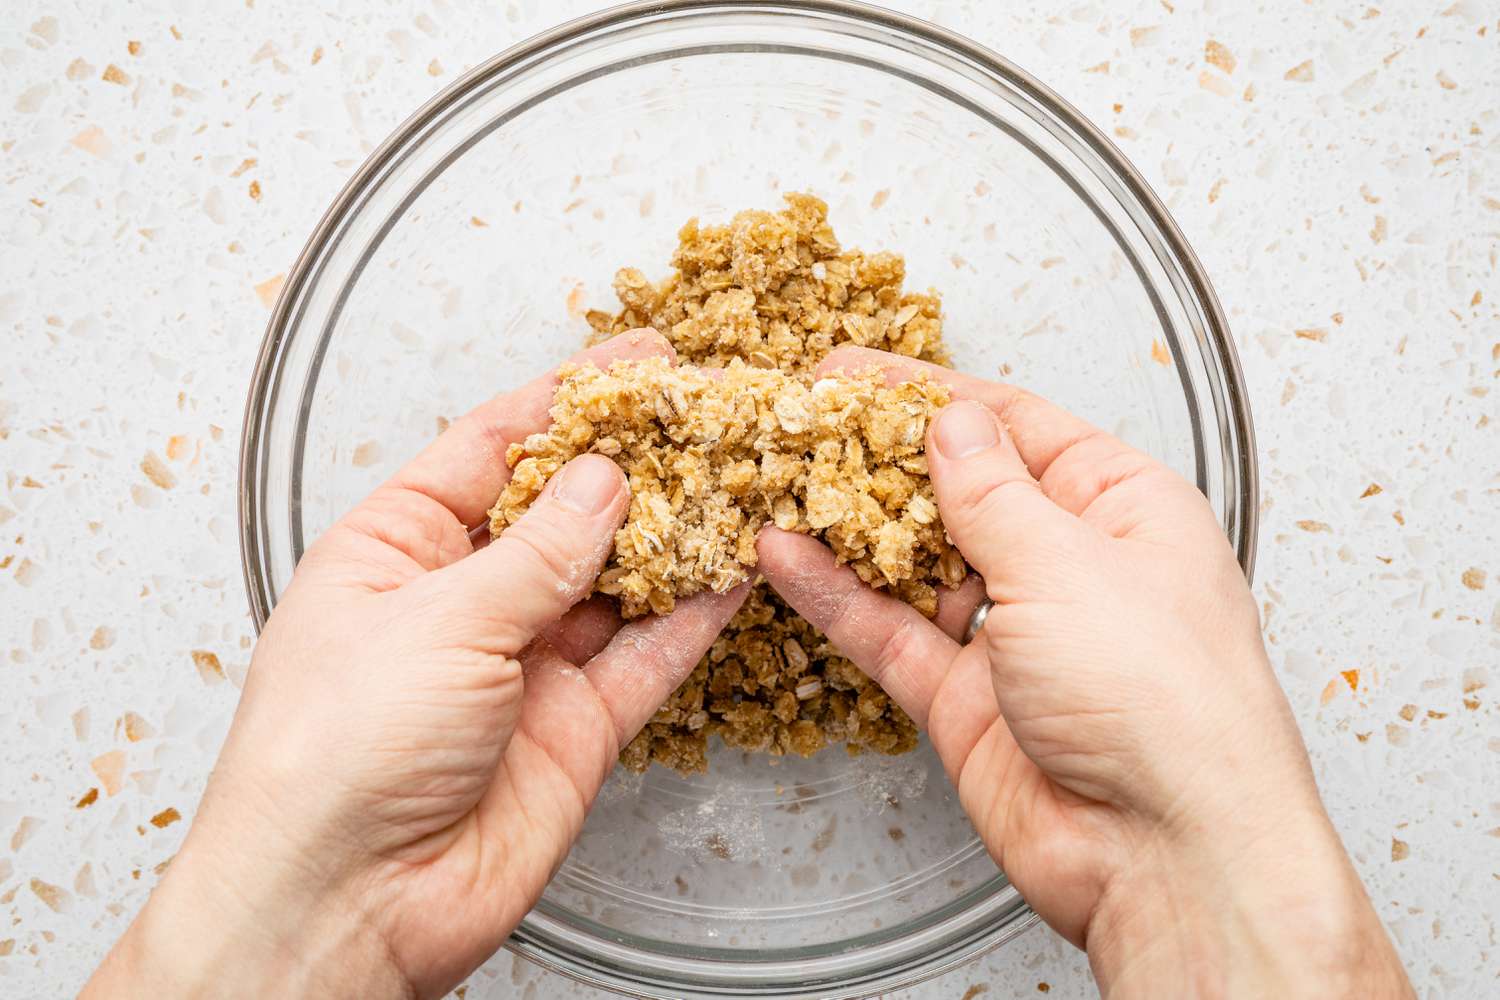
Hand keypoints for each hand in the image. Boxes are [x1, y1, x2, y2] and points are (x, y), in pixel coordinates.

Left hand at [84, 331, 746, 999]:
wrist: (346, 905)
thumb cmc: (333, 754)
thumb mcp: (436, 621)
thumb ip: (536, 552)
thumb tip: (604, 480)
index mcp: (397, 549)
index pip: (492, 447)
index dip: (566, 398)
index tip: (634, 360)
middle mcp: (463, 599)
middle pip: (564, 509)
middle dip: (632, 463)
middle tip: (704, 416)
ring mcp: (524, 663)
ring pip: (614, 580)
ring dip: (672, 535)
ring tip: (735, 480)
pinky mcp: (574, 727)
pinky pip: (644, 658)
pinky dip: (690, 618)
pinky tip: (731, 574)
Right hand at [757, 346, 1411, 997]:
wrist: (1167, 856)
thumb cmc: (1166, 703)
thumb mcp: (1070, 565)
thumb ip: (992, 492)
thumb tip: (951, 424)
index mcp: (1121, 510)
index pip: (1015, 427)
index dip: (932, 396)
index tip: (856, 374)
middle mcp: (1070, 566)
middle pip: (958, 492)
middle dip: (880, 461)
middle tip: (801, 423)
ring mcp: (1015, 634)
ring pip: (917, 562)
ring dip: (851, 528)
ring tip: (779, 483)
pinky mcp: (968, 698)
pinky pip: (892, 631)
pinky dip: (840, 597)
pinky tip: (788, 559)